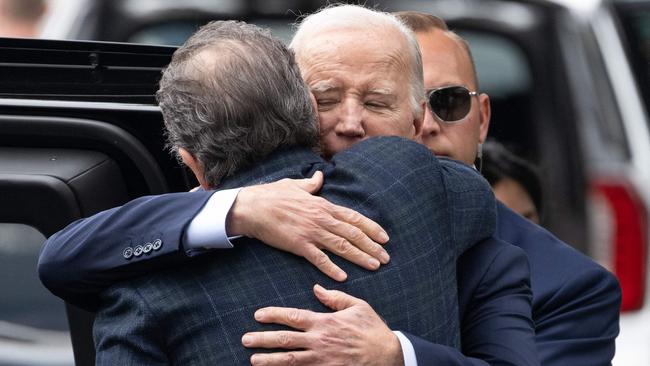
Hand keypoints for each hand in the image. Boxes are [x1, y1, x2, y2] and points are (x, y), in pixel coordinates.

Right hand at [228, 171, 389, 280]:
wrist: (252, 207)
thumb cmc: (271, 195)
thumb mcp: (295, 185)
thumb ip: (311, 184)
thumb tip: (320, 176)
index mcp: (322, 205)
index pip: (353, 218)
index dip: (371, 228)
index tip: (384, 237)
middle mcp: (321, 218)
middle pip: (352, 234)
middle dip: (372, 246)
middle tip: (386, 257)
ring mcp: (311, 232)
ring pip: (341, 246)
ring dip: (360, 257)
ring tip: (375, 266)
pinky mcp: (298, 245)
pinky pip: (319, 258)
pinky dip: (332, 268)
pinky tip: (343, 276)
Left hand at [242, 285, 403, 365]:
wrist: (388, 355)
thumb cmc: (372, 329)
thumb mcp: (357, 306)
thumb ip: (335, 297)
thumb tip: (316, 288)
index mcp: (324, 322)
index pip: (293, 316)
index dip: (273, 315)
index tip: (258, 315)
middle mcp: (319, 341)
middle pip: (285, 340)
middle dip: (263, 339)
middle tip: (246, 339)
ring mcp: (322, 359)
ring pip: (290, 360)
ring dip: (269, 360)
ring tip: (253, 359)